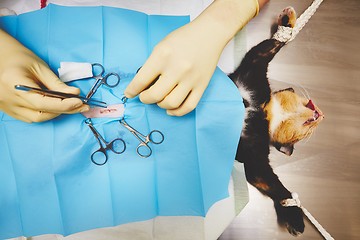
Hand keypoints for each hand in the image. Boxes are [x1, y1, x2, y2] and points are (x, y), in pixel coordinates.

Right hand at [0, 30, 88, 122]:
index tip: (79, 102)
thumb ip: (56, 83)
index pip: (43, 103)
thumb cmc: (19, 57)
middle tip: (80, 105)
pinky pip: (30, 117)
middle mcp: (8, 99)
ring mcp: (6, 106)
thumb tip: (75, 94)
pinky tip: (56, 106)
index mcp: (14, 84)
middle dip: (63, 110)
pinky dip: (45, 113)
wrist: (1, 56)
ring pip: (36, 118)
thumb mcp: (40, 67)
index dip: (64, 105)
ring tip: (70, 105)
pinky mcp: (8, 110)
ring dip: (55, 113)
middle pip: (41, 114)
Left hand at [124, 0, 263, 115]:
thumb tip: (141, 86)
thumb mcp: (161, 46)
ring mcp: (191, 79)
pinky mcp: (202, 86)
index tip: (129, 93)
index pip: (141, 80)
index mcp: (163, 55)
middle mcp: (177, 68)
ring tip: (159, 99)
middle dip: (145, 99)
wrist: (209, 33)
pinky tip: (171, 109)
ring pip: (171, 103)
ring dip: (160, 105)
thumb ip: (152, 65)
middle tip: (144, 96)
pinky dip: (177, 112)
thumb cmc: (183, 38)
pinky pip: (188, 106)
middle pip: (155, 95)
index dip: (132, 90)